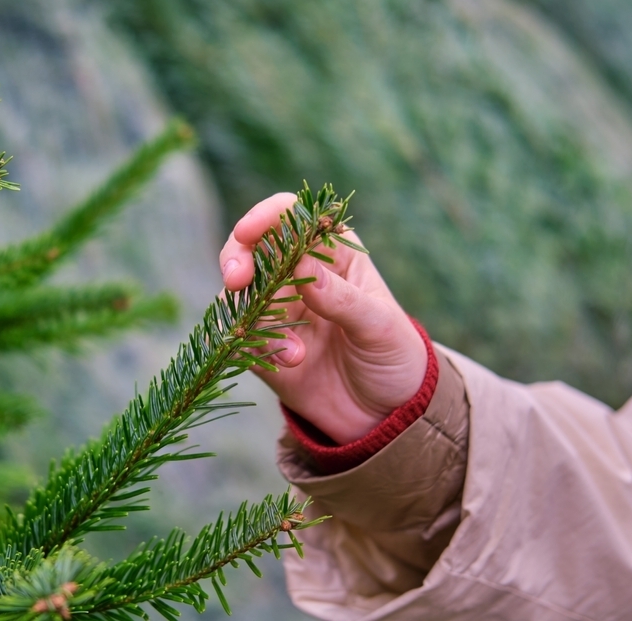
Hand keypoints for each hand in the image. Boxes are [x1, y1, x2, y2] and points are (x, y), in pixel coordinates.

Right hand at [219, 193, 428, 443]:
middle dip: (237, 259)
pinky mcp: (261, 346)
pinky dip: (255, 346)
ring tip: (296, 355)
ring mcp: (277, 310)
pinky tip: (291, 363)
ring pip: (238, 294)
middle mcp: (298, 275)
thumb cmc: (395, 357)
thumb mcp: (379, 326)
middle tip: (237, 281)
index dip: (266, 217)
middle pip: (251, 248)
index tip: (247, 232)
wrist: (385, 415)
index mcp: (333, 253)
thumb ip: (342, 297)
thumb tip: (303, 264)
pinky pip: (239, 336)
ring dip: (255, 317)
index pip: (291, 216)